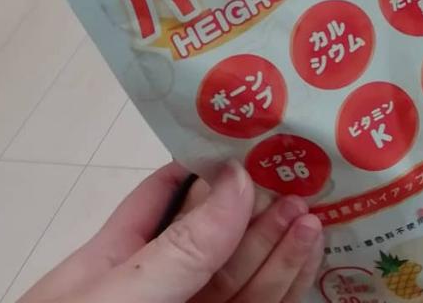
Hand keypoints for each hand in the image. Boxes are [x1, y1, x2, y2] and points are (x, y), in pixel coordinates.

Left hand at [17, 161, 322, 302]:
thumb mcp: (115, 295)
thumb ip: (178, 250)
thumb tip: (239, 180)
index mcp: (111, 264)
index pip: (159, 198)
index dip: (203, 165)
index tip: (250, 136)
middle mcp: (154, 292)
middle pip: (214, 241)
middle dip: (257, 209)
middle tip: (301, 178)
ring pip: (241, 281)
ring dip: (279, 248)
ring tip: (311, 213)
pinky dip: (284, 286)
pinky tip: (304, 257)